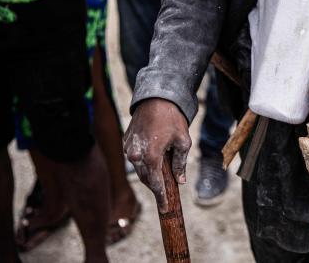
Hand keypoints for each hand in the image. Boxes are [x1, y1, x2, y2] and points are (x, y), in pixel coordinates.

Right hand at [123, 98, 191, 212]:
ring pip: (139, 170)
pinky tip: (152, 164)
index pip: (156, 184)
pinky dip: (143, 164)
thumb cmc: (172, 120)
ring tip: (160, 179)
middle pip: (146, 179)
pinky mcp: (126, 143)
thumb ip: (180, 164)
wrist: (156, 99)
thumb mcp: (183, 142)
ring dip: (149, 175)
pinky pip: (134, 159)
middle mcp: (136, 155)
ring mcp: (128, 149)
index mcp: (151, 156)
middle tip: (166, 195)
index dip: (161, 198)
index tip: (166, 209)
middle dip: (156, 187)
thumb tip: (180, 181)